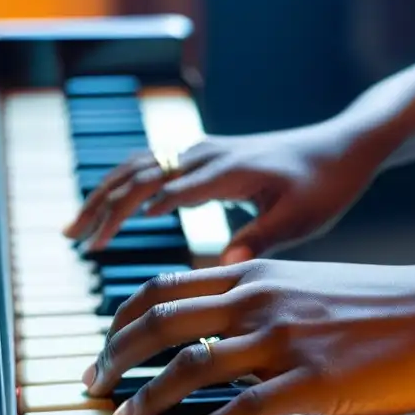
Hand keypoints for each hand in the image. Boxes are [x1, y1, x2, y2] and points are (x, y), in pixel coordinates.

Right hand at [63, 125, 383, 262]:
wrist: (341, 148)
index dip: (128, 215)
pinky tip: (109, 208)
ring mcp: (205, 148)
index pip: (166, 190)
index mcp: (231, 170)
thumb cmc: (325, 187)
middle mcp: (210, 153)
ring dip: (104, 193)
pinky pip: (153, 162)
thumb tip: (223, 266)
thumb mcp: (300, 219)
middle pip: (140, 173)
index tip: (98, 246)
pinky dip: (124, 184)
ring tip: (75, 228)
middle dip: (102, 206)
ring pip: (140, 165)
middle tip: (73, 240)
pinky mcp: (206, 152)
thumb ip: (259, 239)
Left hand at [81, 259, 414, 414]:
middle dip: (114, 356)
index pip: (164, 287)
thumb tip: (221, 327)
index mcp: (259, 274)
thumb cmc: (386, 305)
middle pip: (160, 321)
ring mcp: (286, 339)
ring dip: (145, 397)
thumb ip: (263, 299)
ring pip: (190, 366)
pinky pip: (243, 410)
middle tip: (91, 386)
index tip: (104, 347)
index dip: (122, 319)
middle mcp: (262, 299)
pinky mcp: (314, 381)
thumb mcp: (313, 286)